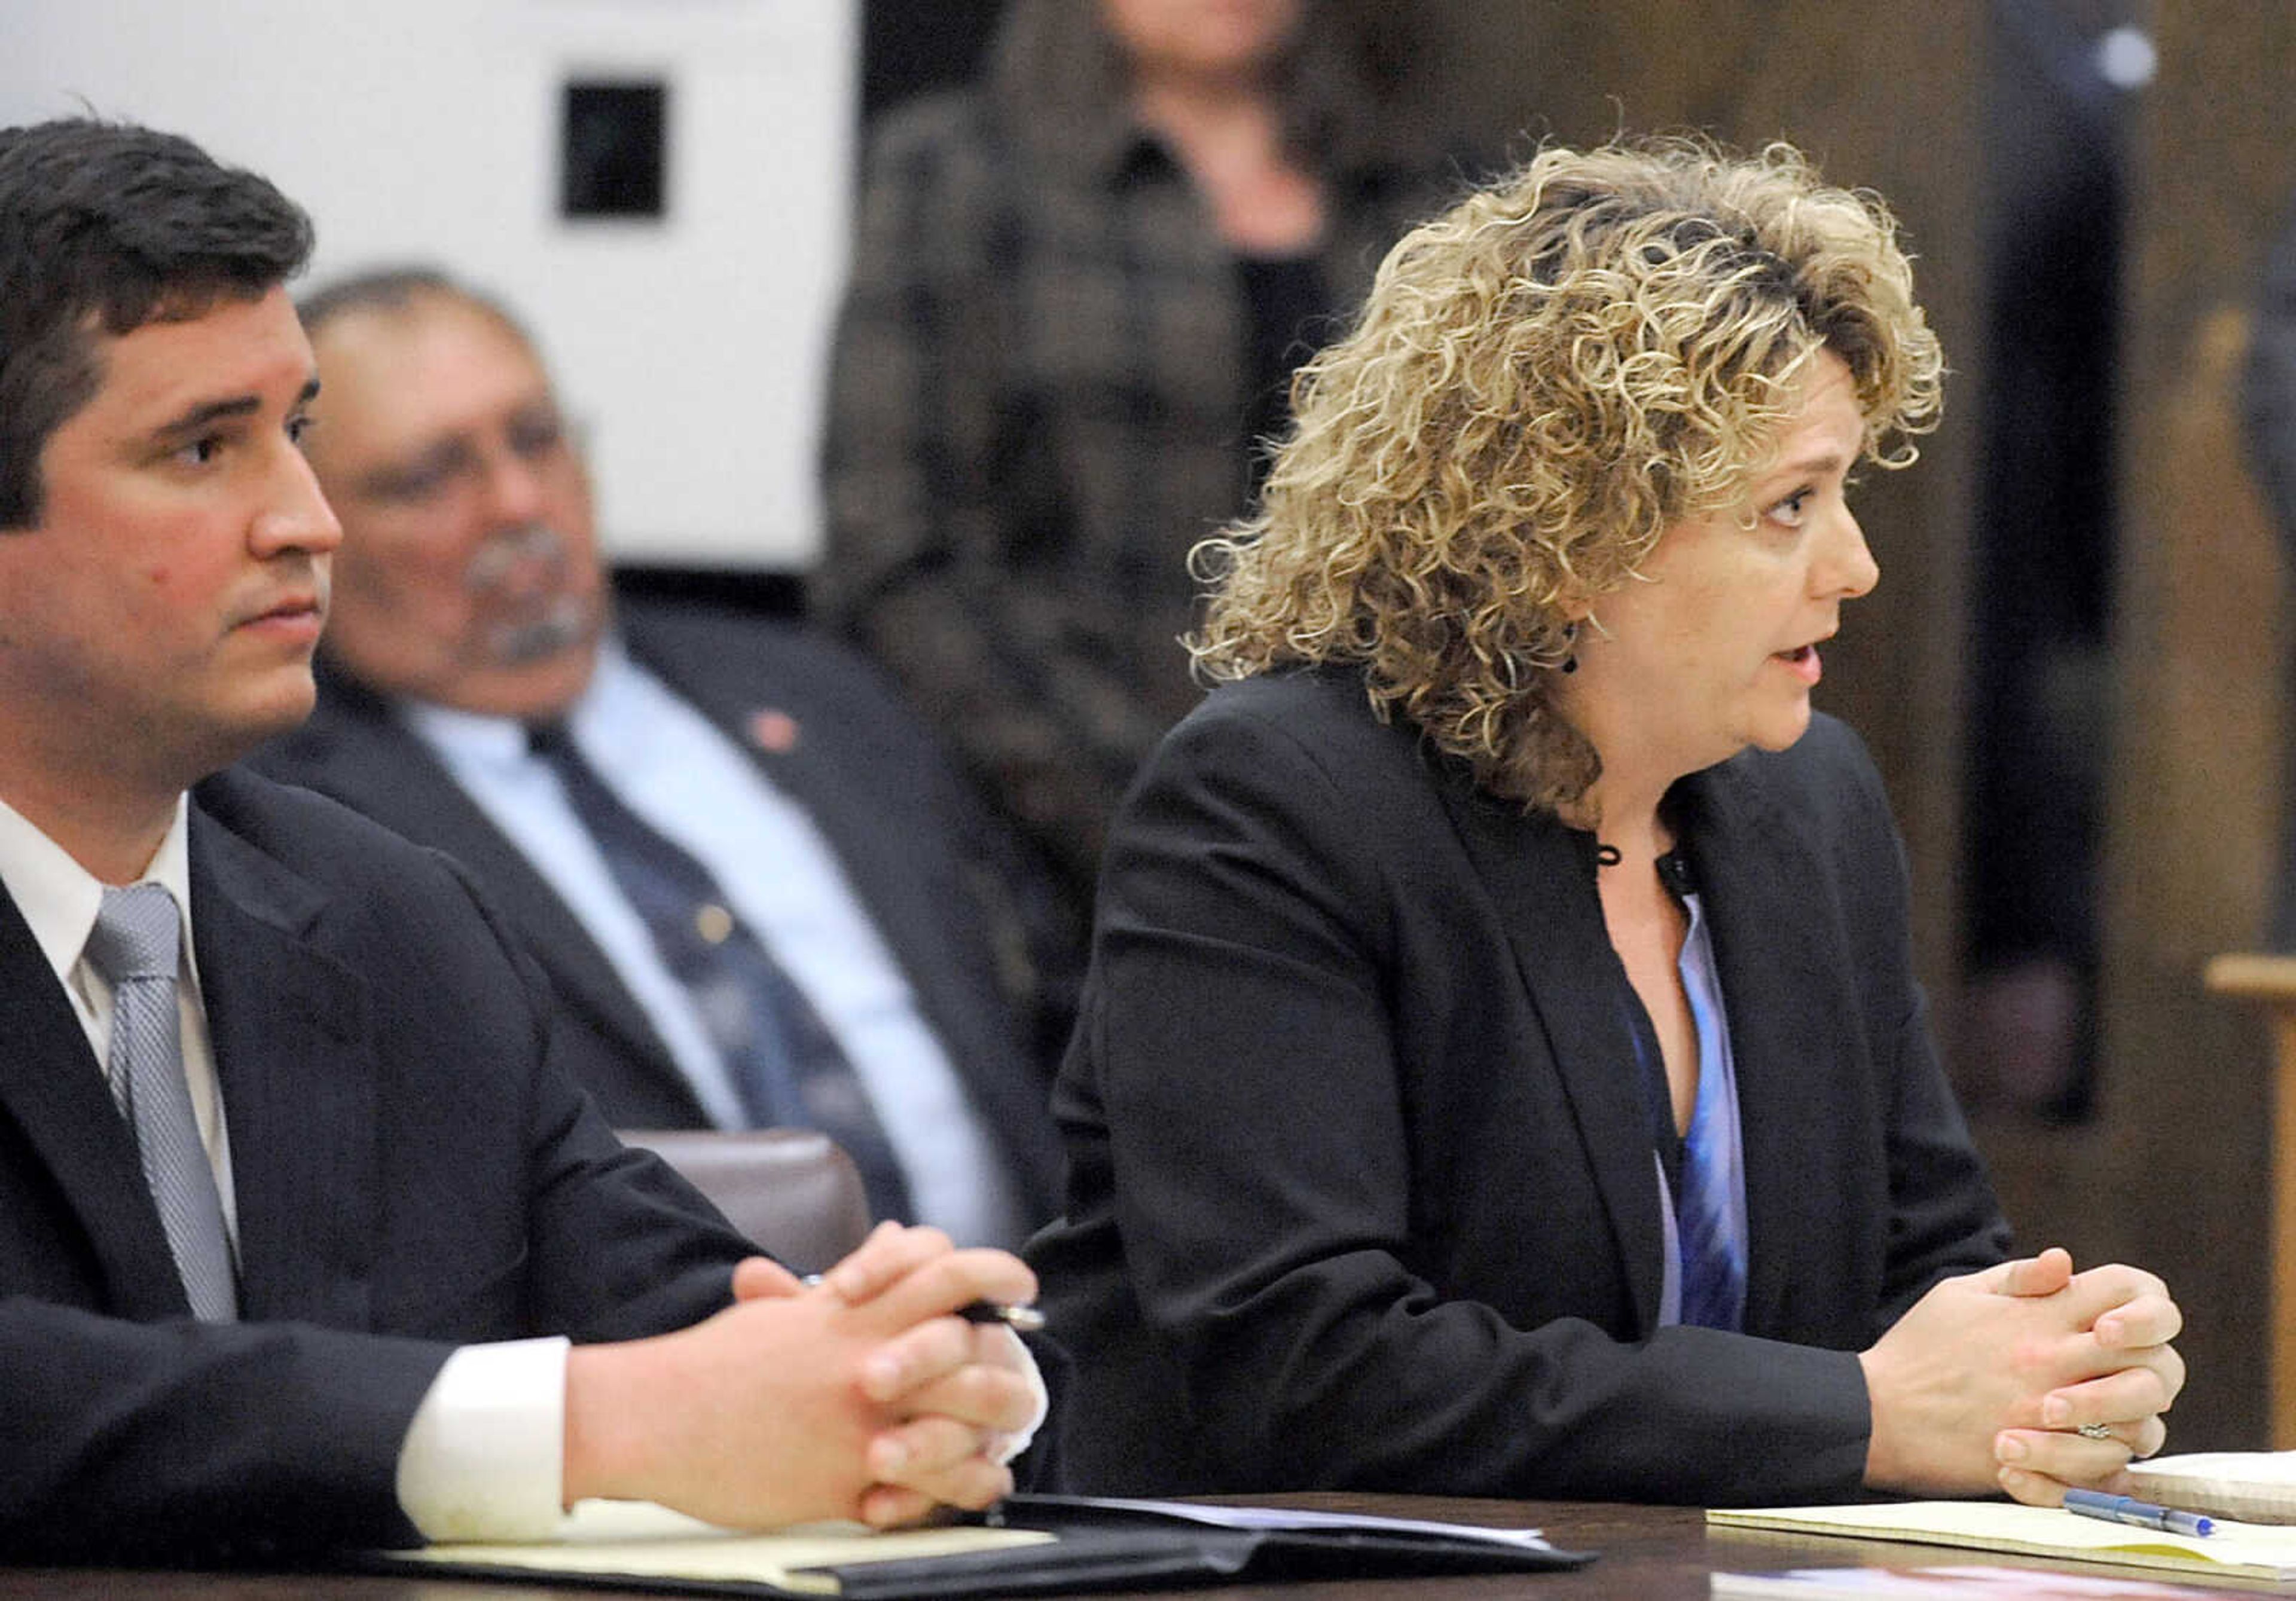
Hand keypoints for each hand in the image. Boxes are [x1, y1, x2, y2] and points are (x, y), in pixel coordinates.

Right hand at [562, 1223, 1038, 1528]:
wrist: (652, 1417)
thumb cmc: (713, 1363)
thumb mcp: (786, 1310)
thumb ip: (852, 1283)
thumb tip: (893, 1237)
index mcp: (854, 1313)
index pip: (946, 1270)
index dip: (995, 1273)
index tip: (1021, 1285)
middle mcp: (867, 1360)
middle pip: (974, 1349)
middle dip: (1012, 1364)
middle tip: (1024, 1375)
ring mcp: (860, 1423)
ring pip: (963, 1422)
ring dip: (996, 1431)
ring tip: (1011, 1437)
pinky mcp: (844, 1481)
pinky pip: (927, 1489)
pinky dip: (963, 1488)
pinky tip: (981, 1484)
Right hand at [1860, 1247, 2182, 1498]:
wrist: (1878, 1414)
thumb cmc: (1917, 1350)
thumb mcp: (1958, 1294)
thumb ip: (2019, 1278)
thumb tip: (2065, 1261)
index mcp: (2038, 1316)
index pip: (2128, 1290)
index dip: (2142, 1300)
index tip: (2121, 1317)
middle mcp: (2054, 1360)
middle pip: (2154, 1357)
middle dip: (2154, 1360)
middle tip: (2128, 1370)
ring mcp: (2053, 1411)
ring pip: (2146, 1415)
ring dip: (2140, 1413)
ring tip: (2115, 1410)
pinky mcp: (2046, 1457)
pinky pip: (2114, 1461)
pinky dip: (2116, 1455)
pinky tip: (2095, 1444)